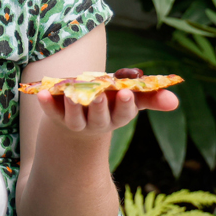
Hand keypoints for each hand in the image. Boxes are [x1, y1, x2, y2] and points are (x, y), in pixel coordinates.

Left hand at [35, 86, 178, 134]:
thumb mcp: (130, 97)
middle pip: (99, 117)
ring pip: (74, 118)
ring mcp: (76, 121)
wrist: (80, 114)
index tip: (126, 92)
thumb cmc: (111, 101)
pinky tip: (41, 93)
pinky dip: (46, 103)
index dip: (125, 104)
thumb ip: (150, 97)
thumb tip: (175, 100)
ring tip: (70, 93)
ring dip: (72, 106)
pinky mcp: (56, 116)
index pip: (124, 114)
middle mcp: (97, 122)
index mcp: (117, 116)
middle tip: (98, 94)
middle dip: (99, 106)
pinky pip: (50, 112)